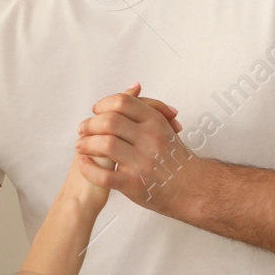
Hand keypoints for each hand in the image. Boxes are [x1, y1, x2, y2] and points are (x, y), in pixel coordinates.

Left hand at [74, 83, 195, 211]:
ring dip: (86, 144)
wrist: (192, 187)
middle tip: (83, 129)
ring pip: (105, 144)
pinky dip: (89, 169)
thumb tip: (133, 86)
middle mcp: (150, 140)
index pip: (122, 102)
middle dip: (90, 124)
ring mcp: (142, 162)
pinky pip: (104, 175)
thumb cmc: (173, 156)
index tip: (95, 112)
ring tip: (81, 146)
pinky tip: (85, 164)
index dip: (103, 104)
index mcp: (155, 122)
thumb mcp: (164, 126)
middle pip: (110, 121)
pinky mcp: (134, 184)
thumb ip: (145, 108)